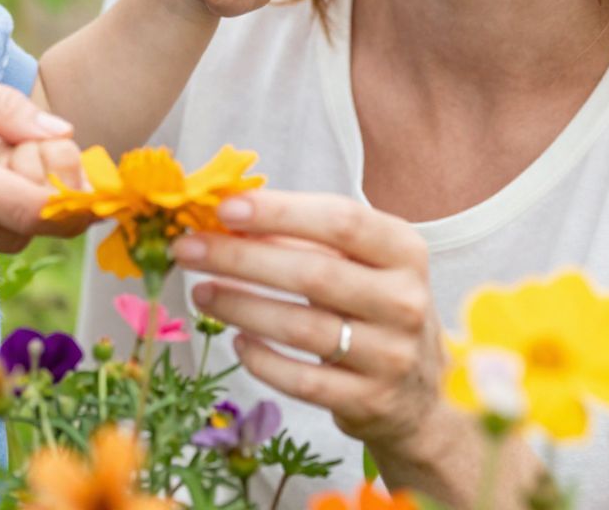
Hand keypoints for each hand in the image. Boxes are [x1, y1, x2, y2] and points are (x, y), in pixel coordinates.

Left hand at [171, 190, 534, 506]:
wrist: (421, 393)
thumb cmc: (373, 308)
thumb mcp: (358, 265)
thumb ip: (305, 240)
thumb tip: (228, 219)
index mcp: (404, 251)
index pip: (341, 220)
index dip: (280, 212)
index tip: (225, 208)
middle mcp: (405, 300)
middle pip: (313, 273)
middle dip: (240, 259)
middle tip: (188, 248)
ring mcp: (390, 355)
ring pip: (301, 327)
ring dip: (240, 307)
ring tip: (201, 292)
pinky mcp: (368, 400)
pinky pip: (301, 380)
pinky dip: (262, 359)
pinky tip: (238, 341)